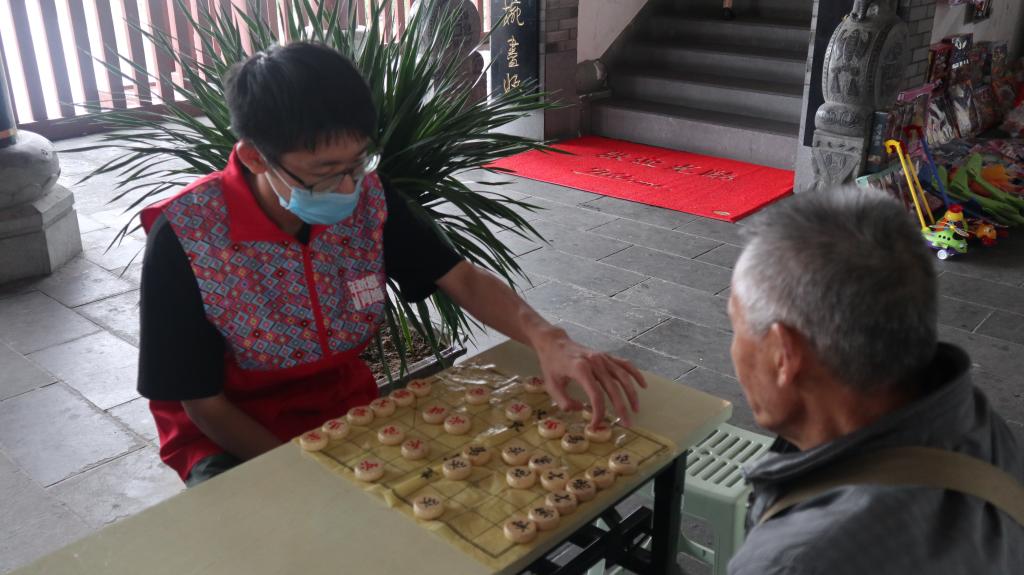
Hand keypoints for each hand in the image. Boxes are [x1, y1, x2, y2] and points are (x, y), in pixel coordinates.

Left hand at [532, 330, 646, 426]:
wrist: (554, 343)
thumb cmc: (551, 365)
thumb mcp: (551, 385)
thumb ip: (564, 401)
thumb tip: (581, 409)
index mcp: (580, 369)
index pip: (596, 396)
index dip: (598, 413)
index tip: (596, 425)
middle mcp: (595, 362)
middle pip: (613, 388)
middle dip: (621, 408)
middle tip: (628, 424)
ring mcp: (602, 357)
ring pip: (623, 376)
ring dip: (631, 394)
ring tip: (636, 409)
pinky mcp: (606, 355)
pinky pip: (624, 364)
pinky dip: (635, 374)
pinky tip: (643, 385)